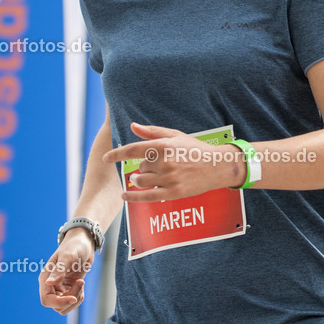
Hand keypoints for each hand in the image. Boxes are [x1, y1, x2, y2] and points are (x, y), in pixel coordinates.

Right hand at [39, 229, 93, 314]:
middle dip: (70, 299)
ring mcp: (59, 288)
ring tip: (81, 283)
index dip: (59, 302)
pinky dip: (79, 296)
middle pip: (56, 306)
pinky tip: (81, 283)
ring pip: (64, 306)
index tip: (73, 298)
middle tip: (80, 283)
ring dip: (75, 298)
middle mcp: (50, 285)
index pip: (46, 300)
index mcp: (45, 278)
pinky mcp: (68, 288)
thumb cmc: (75, 246)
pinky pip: (72, 300)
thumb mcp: (68, 256)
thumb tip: (49, 283)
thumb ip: (59, 270)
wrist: (84, 243)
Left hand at [102, 123, 245, 201]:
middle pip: (140, 167)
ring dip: (139, 180)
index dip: (117, 154)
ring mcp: (168, 178)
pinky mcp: (173, 192)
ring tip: (145, 177)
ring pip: (141, 181)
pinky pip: (147, 196)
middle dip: (144, 167)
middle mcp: (164, 162)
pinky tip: (125, 196)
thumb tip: (133, 126)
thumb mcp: (175, 136)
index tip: (107, 158)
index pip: (133, 150)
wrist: (217, 166)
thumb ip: (152, 132)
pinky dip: (133, 197)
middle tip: (157, 165)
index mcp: (163, 146)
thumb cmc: (195, 149)